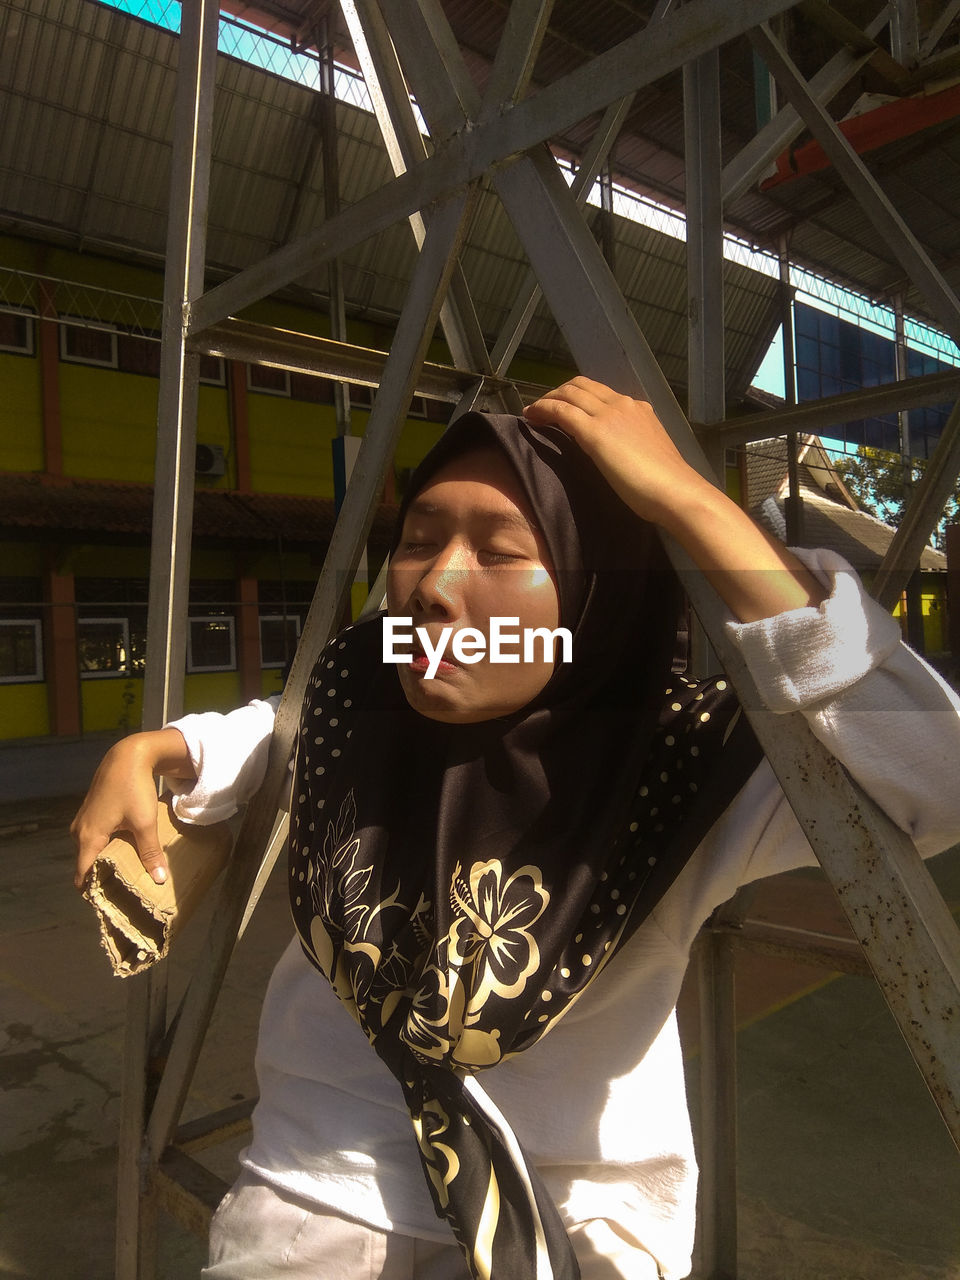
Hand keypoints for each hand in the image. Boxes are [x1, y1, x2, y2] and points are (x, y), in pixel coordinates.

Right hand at [71, 728, 192, 888]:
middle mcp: (79, 832)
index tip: (108, 904)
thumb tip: (159, 879)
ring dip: (104, 861)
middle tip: (121, 892)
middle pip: (86, 863)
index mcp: (88, 838)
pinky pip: (94, 837)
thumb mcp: (144, 823)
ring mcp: (83, 821)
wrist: (127, 756)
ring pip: (90, 850)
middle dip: (101, 878)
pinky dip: (105, 847)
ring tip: (124, 874)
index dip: (93, 891)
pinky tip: (123, 851)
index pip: (83, 875)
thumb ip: (150, 852)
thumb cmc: (134, 789)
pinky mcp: (91, 812)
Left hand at [522, 376, 707, 527]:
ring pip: (569, 393)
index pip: (601, 392)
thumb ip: (633, 445)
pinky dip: (543, 409)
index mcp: (639, 409)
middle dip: (558, 393)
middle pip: (581, 386)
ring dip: (547, 399)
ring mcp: (609, 415)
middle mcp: (623, 404)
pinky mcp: (595, 432)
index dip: (577, 395)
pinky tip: (531, 417)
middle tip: (542, 408)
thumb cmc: (665, 484)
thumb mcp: (649, 453)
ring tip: (532, 412)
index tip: (563, 406)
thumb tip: (620, 453)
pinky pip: (561, 411)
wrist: (674, 491)